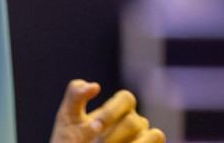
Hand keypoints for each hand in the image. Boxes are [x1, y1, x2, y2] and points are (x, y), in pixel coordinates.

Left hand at [49, 80, 164, 142]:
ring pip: (150, 134)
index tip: (93, 128)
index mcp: (118, 108)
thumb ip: (75, 96)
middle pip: (132, 122)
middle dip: (111, 136)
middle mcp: (133, 121)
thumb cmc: (71, 141)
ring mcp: (142, 137)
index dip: (111, 112)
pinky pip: (156, 139)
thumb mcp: (68, 118)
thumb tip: (95, 86)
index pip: (126, 98)